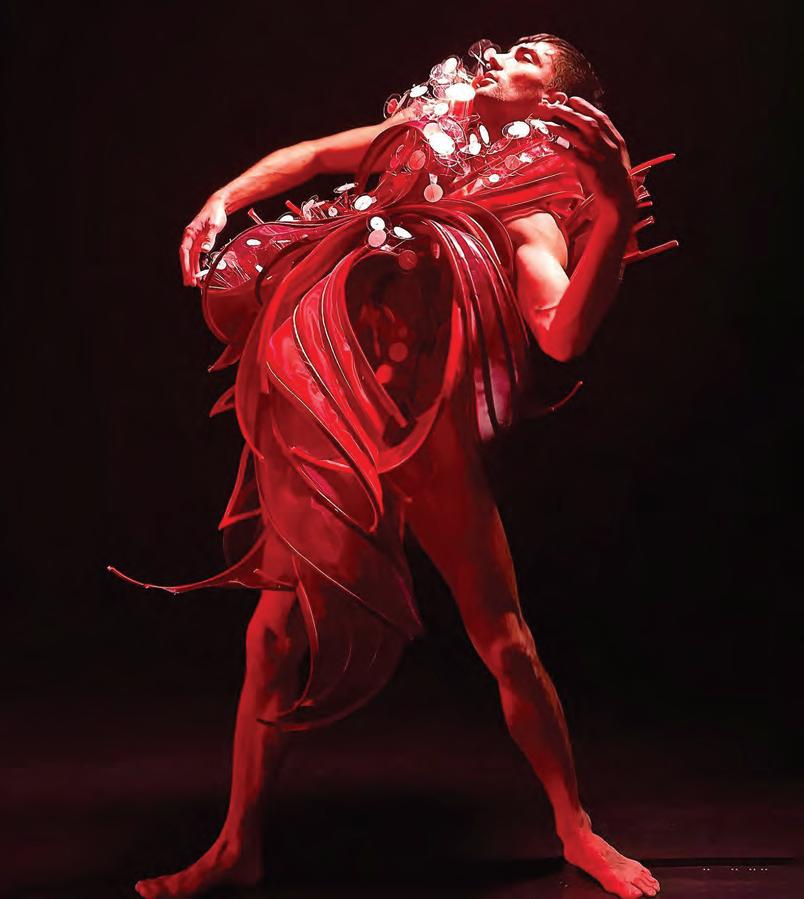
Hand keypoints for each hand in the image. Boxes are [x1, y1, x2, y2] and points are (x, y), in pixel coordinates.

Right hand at [179, 194, 227, 286]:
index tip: (188, 275)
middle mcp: (190, 237)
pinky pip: (196, 256)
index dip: (186, 265)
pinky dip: (197, 265)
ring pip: (191, 258)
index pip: (185, 251)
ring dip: (192, 270)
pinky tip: (199, 273)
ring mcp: (195, 240)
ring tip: (194, 282)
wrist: (217, 206)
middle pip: (186, 257)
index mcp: (190, 233)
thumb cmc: (215, 213)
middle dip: (187, 271)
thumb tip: (204, 249)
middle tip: (190, 283)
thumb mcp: (214, 225)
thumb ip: (210, 237)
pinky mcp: (200, 242)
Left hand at [537, 94, 636, 223]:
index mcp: (615, 139)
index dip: (586, 107)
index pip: (600, 117)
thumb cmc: (615, 178)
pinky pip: (569, 153)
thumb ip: (605, 142)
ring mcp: (597, 154)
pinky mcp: (587, 166)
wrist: (618, 197)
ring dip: (559, 127)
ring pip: (575, 135)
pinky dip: (558, 146)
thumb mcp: (616, 156)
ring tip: (545, 122)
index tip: (572, 100)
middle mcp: (606, 143)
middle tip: (553, 107)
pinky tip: (549, 142)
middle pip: (585, 122)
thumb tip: (590, 132)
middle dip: (568, 112)